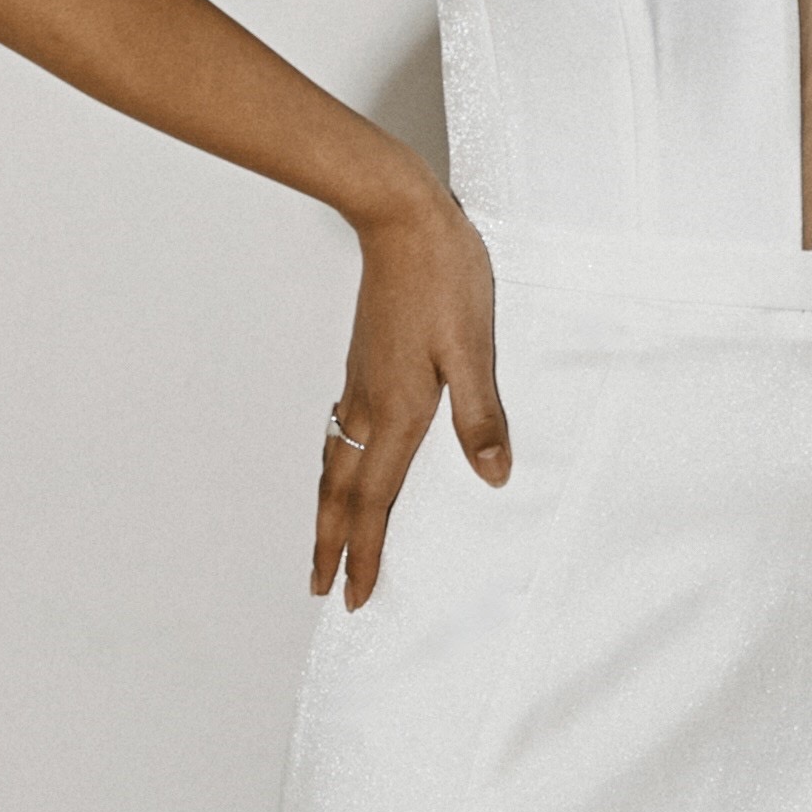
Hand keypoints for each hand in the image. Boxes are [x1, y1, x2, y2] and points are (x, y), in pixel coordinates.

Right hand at [312, 178, 509, 607]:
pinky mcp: (362, 362)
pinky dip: (335, 469)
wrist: (399, 217)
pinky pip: (340, 433)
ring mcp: (360, 383)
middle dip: (331, 544)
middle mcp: (370, 405)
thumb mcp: (475, 348)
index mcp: (399, 410)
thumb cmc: (444, 277)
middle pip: (342, 492)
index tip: (354, 595)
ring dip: (327, 510)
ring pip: (335, 463)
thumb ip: (481, 416)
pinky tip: (342, 466)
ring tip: (321, 542)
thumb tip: (493, 477)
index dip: (366, 552)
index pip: (377, 500)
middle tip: (319, 587)